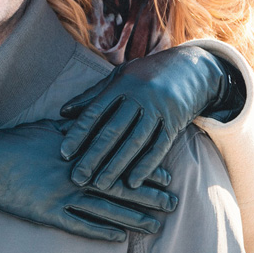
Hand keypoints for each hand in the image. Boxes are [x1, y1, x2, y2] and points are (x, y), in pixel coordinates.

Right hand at [0, 119, 177, 241]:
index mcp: (78, 151)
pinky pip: (80, 226)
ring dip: (133, 218)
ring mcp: (62, 195)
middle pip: (120, 186)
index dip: (144, 169)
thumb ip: (76, 131)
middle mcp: (75, 173)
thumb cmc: (16, 142)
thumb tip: (96, 125)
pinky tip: (119, 238)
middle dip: (149, 196)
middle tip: (173, 202)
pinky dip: (101, 232)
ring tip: (155, 225)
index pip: (120, 160)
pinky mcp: (48, 213)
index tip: (167, 175)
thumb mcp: (49, 129)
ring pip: (106, 210)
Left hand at [60, 45, 244, 189]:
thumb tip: (63, 112)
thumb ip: (92, 96)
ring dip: (116, 165)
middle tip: (77, 177)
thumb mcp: (118, 77)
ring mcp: (158, 110)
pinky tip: (132, 183)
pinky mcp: (175, 123)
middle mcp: (138, 97)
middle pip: (112, 130)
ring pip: (134, 142)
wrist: (190, 67)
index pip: (95, 112)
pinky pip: (159, 147)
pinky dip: (146, 166)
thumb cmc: (145, 74)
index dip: (78, 133)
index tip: (64, 153)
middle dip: (93, 156)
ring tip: (100, 185)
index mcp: (120, 85)